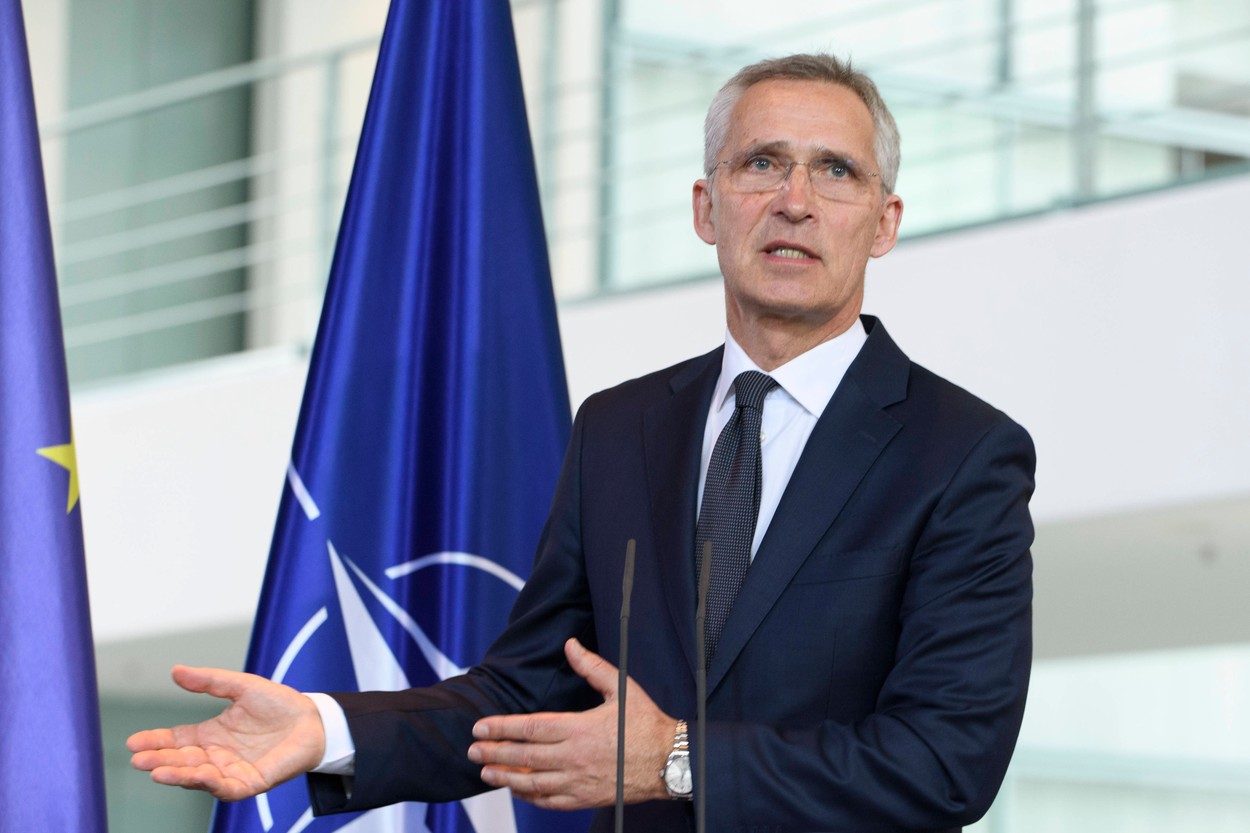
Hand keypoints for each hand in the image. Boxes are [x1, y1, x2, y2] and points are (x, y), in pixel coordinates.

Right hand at [127, 665, 325, 800]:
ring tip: (157, 770)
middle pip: (181, 761)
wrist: (314, 719)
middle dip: (159, 761)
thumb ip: (210, 681)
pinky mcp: (250, 783)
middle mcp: (216, 756)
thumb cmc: (279, 704)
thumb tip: (176, 670)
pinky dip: (210, 783)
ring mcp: (232, 771)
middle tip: (138, 759)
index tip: (133, 741)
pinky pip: (226, 788)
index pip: (176, 741)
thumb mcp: (241, 686)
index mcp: (211, 735)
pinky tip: (196, 775)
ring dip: (178, 774)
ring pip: (198, 777)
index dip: (155, 742)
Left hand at [468, 638, 673, 809]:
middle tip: (472, 750)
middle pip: (524, 756)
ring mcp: (579, 780)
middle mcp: (574, 756)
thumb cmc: (646, 723)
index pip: (530, 728)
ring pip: (533, 783)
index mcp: (579, 728)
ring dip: (505, 777)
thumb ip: (591, 667)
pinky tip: (518, 791)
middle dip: (494, 753)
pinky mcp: (586, 797)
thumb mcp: (621, 687)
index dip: (501, 728)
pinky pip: (550, 801)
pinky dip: (530, 797)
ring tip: (486, 773)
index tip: (480, 727)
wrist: (669, 760)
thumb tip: (570, 645)